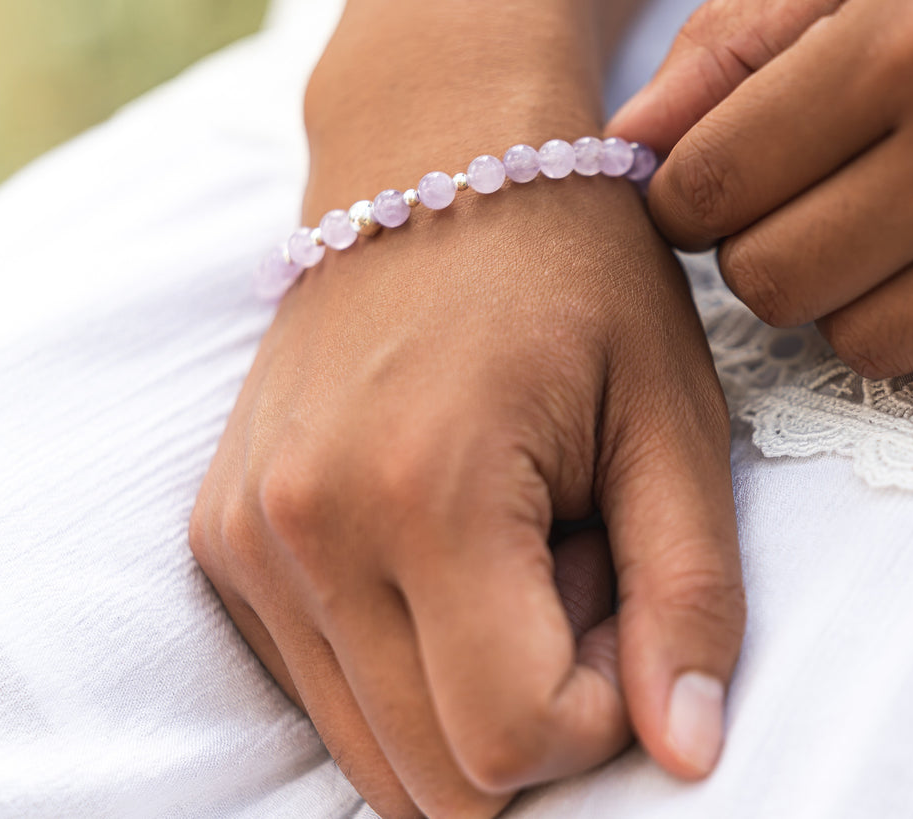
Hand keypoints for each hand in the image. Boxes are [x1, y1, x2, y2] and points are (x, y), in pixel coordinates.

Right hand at [190, 22, 744, 818]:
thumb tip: (684, 759)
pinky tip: (448, 552)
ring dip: (469, 695)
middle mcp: (302, 531)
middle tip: (579, 574)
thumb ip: (691, 594)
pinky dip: (403, 668)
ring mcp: (244, 542)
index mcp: (425, 491)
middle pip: (432, 781)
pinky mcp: (221, 542)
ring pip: (373, 753)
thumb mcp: (671, 416)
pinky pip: (324, 690)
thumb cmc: (576, 271)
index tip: (628, 592)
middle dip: (535, 718)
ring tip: (516, 554)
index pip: (507, 748)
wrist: (430, 155)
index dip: (599, 713)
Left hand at [610, 0, 912, 433]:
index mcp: (906, 36)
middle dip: (764, 253)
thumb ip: (745, 37)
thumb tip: (627, 140)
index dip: (686, 201)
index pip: (708, 190)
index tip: (714, 188)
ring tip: (911, 231)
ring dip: (857, 303)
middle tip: (816, 204)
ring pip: (865, 349)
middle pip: (772, 284)